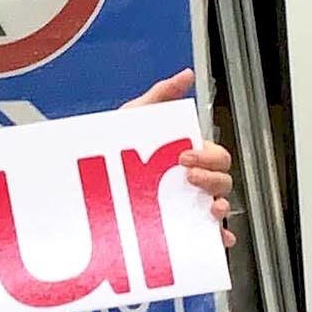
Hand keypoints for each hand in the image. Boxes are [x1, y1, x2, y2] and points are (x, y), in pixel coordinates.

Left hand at [122, 68, 235, 248]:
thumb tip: (186, 75)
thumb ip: (162, 93)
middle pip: (222, 180)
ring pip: (219, 206)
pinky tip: (216, 236)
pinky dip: (218, 236)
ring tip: (207, 207)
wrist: (89, 173)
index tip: (185, 156)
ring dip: (219, 206)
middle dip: (212, 178)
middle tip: (187, 177)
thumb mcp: (137, 114)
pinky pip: (207, 234)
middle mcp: (194, 180)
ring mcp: (189, 204)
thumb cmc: (116, 144)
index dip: (208, 157)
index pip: (216, 155)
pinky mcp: (182, 226)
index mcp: (189, 155)